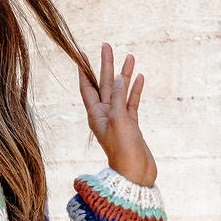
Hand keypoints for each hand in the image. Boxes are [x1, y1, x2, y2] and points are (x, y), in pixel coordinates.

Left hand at [78, 42, 157, 187]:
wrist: (135, 174)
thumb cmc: (123, 150)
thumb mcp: (118, 120)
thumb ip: (117, 97)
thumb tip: (118, 77)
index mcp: (95, 115)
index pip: (87, 88)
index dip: (84, 70)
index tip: (81, 53)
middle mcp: (105, 115)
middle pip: (103, 85)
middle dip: (105, 66)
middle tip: (106, 46)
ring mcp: (119, 120)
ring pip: (120, 91)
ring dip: (124, 75)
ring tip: (129, 56)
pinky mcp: (132, 125)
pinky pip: (132, 102)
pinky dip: (135, 90)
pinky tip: (140, 77)